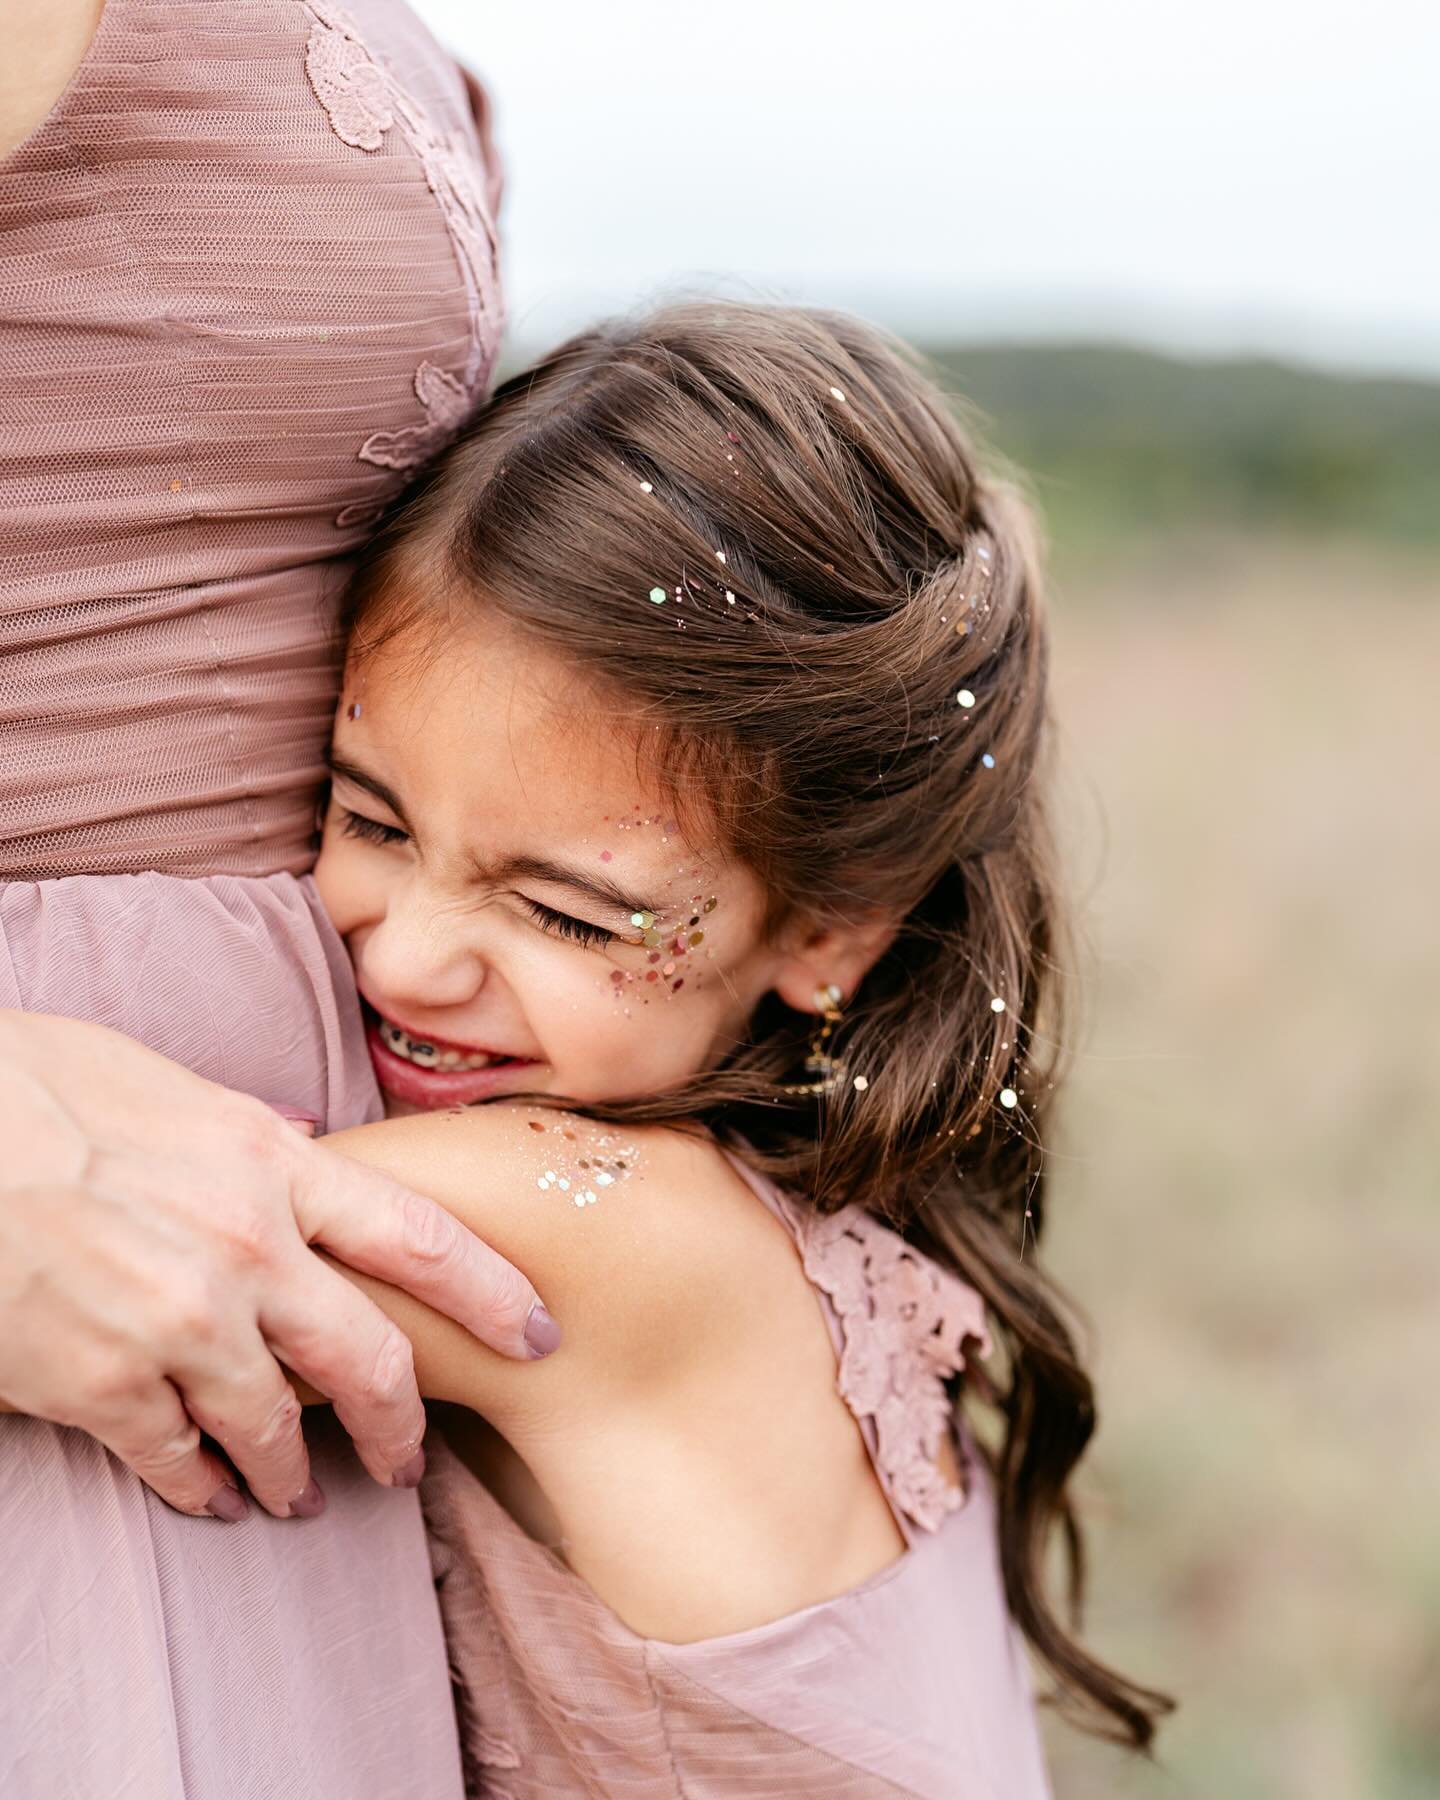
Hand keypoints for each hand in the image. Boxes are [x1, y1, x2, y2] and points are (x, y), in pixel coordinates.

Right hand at [0, 1010, 559, 1520]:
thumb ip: (256, 1138)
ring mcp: (181, 1325)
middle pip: (370, 1360)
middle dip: (403, 1426)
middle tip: (411, 1464)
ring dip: (294, 1475)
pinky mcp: (103, 1386)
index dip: (496, 1297)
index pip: (424, 1240)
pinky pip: (178, 1461)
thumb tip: (306, 1146)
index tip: (538, 1334)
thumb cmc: (45, 1087)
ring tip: (294, 1499)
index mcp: (276, 1166)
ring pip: (277, 1429)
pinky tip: (209, 1498)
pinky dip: (200, 1488)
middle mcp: (249, 1251)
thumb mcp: (180, 1090)